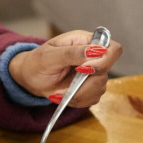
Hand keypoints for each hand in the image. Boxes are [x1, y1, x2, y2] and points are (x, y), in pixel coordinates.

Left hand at [8, 31, 122, 106]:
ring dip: (79, 95)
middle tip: (67, 88)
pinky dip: (78, 101)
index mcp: (85, 42)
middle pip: (107, 72)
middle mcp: (93, 57)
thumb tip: (95, 50)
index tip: (84, 69)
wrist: (30, 78)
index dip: (105, 61)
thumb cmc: (36, 62)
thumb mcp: (49, 56)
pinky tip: (64, 96)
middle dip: (86, 84)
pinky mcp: (90, 88)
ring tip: (61, 93)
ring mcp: (93, 73)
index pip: (112, 48)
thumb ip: (72, 53)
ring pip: (101, 88)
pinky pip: (93, 98)